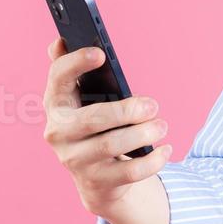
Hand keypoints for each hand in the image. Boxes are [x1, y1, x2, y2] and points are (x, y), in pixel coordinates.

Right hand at [41, 37, 173, 215]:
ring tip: (162, 125)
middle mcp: (58, 133)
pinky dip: (153, 161)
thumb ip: (74, 71)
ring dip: (143, 134)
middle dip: (127, 110)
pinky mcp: (96, 183)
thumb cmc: (94, 125)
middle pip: (93, 119)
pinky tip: (166, 149)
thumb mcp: (85, 99)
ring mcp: (75, 161)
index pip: (58, 79)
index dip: (76, 64)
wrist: (97, 179)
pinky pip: (128, 173)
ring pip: (111, 146)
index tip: (100, 54)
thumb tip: (60, 41)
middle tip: (153, 105)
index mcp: (56, 104)